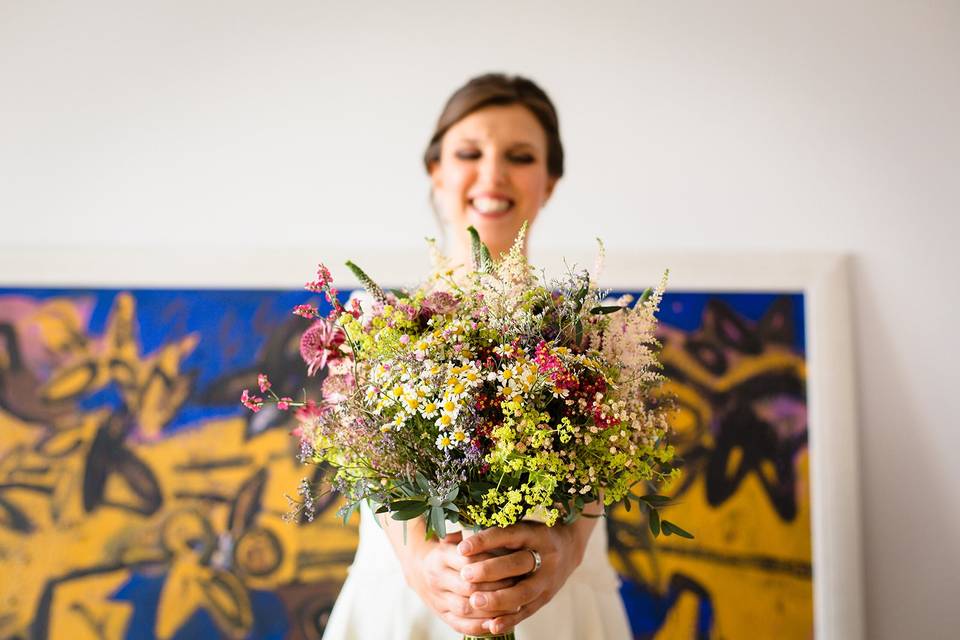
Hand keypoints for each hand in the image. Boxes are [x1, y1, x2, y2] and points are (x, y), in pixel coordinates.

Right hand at [389, 524, 518, 635]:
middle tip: (517, 588)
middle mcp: (437, 577)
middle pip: (469, 587)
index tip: (513, 567)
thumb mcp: (456, 540)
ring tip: (512, 608)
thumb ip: (475, 540)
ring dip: (490, 610)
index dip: (492, 567)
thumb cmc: (447, 551)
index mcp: (441, 555)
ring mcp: (437, 597)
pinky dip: (478, 627)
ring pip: (465, 608)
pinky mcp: (440, 613)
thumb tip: (502, 535)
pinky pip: (459, 624)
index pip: (470, 562)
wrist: (417, 567)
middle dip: (496, 590)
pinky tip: (495, 625)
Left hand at [456, 520, 593, 634]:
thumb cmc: (532, 535)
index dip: (484, 541)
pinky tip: (492, 626)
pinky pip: (527, 611)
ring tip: (474, 601)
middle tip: (465, 575)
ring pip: (523, 591)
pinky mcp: (546, 598)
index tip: (461, 548)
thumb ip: (494, 533)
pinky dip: (509, 620)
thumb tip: (454, 538)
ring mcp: (547, 580)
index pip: (508, 535)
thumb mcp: (519, 525)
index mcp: (535, 533)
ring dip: (498, 599)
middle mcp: (545, 556)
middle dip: (490, 570)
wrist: (569, 548)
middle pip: (517, 564)